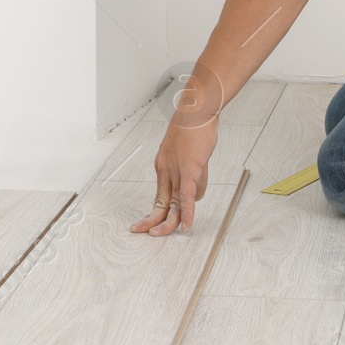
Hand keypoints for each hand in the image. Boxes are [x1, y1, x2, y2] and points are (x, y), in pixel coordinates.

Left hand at [130, 116, 218, 235]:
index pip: (159, 196)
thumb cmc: (194, 127)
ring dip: (176, 222)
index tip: (148, 225)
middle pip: (161, 204)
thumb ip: (190, 173)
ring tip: (185, 229)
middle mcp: (166, 171)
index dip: (155, 213)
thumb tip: (195, 193)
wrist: (196, 110)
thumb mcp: (188, 153)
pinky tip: (187, 226)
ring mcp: (176, 171)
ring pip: (176, 204)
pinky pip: (186, 197)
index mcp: (163, 166)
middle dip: (154, 223)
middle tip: (150, 235)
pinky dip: (188, 213)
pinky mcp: (189, 169)